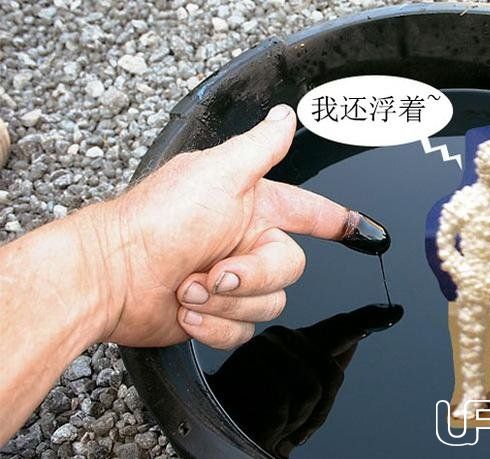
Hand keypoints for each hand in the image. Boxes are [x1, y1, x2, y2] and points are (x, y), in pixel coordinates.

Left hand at [92, 105, 350, 347]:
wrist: (110, 276)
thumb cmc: (158, 221)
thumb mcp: (217, 174)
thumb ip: (260, 147)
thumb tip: (285, 116)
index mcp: (250, 207)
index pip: (305, 211)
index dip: (333, 218)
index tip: (356, 227)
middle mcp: (244, 244)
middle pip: (289, 268)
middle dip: (252, 275)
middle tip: (215, 271)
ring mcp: (230, 282)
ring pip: (268, 303)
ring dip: (224, 301)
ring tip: (189, 287)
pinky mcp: (215, 314)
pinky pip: (241, 330)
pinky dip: (212, 324)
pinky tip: (186, 310)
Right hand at [209, 304, 403, 457]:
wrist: (219, 432)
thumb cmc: (255, 413)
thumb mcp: (294, 394)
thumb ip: (322, 365)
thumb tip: (354, 343)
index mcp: (289, 342)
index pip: (337, 329)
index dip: (367, 321)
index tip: (392, 312)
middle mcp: (278, 338)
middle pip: (332, 371)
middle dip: (319, 407)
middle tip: (290, 418)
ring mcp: (267, 350)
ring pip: (316, 386)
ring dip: (302, 417)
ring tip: (276, 419)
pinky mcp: (258, 368)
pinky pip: (296, 401)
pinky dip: (288, 422)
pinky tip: (267, 421)